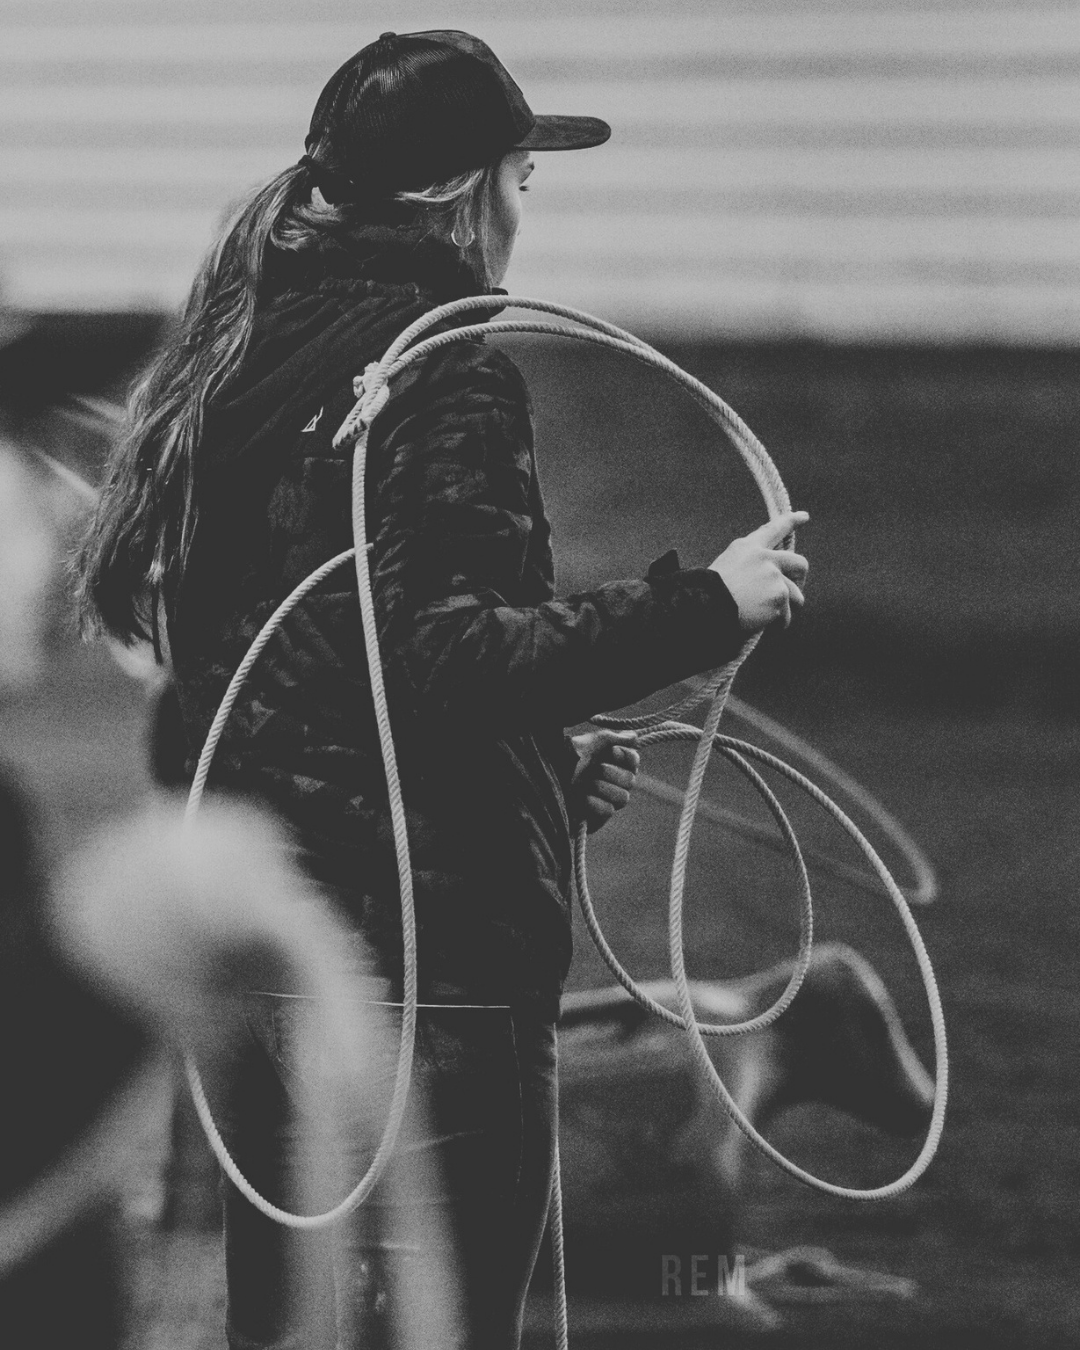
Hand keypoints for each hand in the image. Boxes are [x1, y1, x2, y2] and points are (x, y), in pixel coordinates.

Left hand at [570, 730, 640, 834]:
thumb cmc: (563, 760)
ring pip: (623, 798)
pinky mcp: (597, 818)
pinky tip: (581, 798)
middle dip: (611, 772)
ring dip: (601, 787)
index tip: (610, 751)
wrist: (542, 781)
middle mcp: (613, 782)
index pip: (633, 760)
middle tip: (594, 769)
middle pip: (630, 780)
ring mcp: (606, 801)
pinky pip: (608, 811)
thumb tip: (634, 736)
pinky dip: (593, 802)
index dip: (625, 756)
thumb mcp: (586, 744)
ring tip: (583, 784)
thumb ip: (611, 738)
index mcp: (612, 762)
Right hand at [709, 510, 808, 632]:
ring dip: (785, 609)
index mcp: (748, 548)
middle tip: (794, 593)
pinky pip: (786, 615)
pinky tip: (764, 624)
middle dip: (800, 580)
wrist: (707, 605)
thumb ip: (750, 565)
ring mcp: (774, 576)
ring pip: (795, 595)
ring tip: (768, 617)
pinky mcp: (780, 595)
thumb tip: (770, 576)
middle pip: (799, 563)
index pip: (774, 529)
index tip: (804, 516)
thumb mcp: (727, 566)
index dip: (791, 521)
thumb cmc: (709, 592)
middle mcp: (765, 558)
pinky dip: (778, 623)